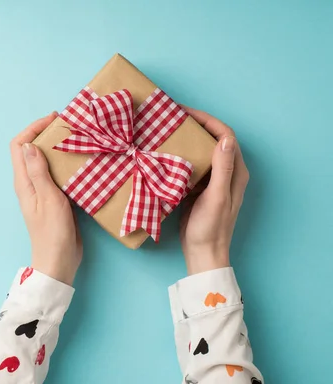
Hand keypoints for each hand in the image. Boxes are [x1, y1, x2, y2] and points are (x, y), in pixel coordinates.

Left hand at [10, 112, 82, 285]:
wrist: (59, 261)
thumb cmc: (53, 233)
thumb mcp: (49, 199)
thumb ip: (39, 172)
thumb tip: (29, 145)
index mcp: (24, 182)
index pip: (19, 146)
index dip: (32, 128)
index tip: (53, 120)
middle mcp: (29, 183)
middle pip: (30, 150)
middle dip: (45, 133)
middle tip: (68, 126)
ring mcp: (41, 191)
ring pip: (44, 161)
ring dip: (56, 147)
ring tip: (76, 139)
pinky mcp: (54, 198)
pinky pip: (56, 174)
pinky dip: (65, 163)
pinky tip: (80, 161)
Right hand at [180, 107, 249, 274]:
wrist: (202, 253)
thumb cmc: (211, 228)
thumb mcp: (217, 197)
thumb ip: (222, 169)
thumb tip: (225, 139)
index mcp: (235, 172)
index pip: (225, 136)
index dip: (208, 120)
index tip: (186, 113)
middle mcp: (227, 172)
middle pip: (214, 140)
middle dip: (196, 125)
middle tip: (174, 118)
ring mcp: (213, 180)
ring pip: (202, 151)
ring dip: (188, 139)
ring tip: (168, 131)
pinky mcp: (200, 188)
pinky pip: (193, 165)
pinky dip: (181, 155)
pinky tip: (166, 153)